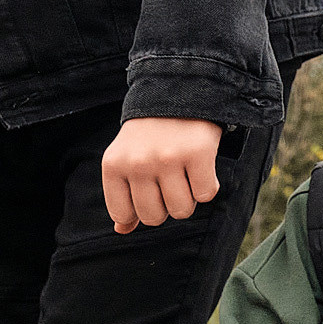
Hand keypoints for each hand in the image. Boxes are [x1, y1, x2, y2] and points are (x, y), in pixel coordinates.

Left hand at [102, 117, 223, 233]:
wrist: (178, 92)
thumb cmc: (149, 136)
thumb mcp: (125, 160)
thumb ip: (123, 195)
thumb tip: (122, 231)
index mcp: (114, 165)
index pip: (124, 214)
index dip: (141, 209)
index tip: (149, 191)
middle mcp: (138, 163)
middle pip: (154, 217)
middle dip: (166, 206)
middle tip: (171, 183)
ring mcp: (168, 158)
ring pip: (182, 210)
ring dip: (189, 199)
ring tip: (187, 177)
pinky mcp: (198, 154)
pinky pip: (206, 195)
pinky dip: (208, 186)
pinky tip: (202, 168)